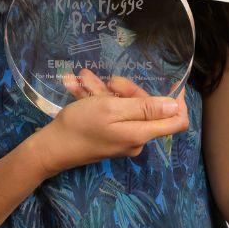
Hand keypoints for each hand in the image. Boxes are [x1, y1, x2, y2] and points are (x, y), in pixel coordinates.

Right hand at [27, 69, 187, 176]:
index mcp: (141, 133)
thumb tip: (174, 106)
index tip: (171, 83)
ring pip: (122, 107)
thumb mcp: (112, 109)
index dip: (178, 102)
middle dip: (129, 90)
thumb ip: (145, 108)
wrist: (51, 148)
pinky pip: (109, 114)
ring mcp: (121, 138)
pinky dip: (96, 99)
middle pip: (146, 108)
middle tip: (109, 80)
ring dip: (105, 91)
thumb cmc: (81, 125)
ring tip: (85, 79)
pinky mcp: (108, 137)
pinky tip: (78, 87)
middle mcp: (135, 138)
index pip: (176, 121)